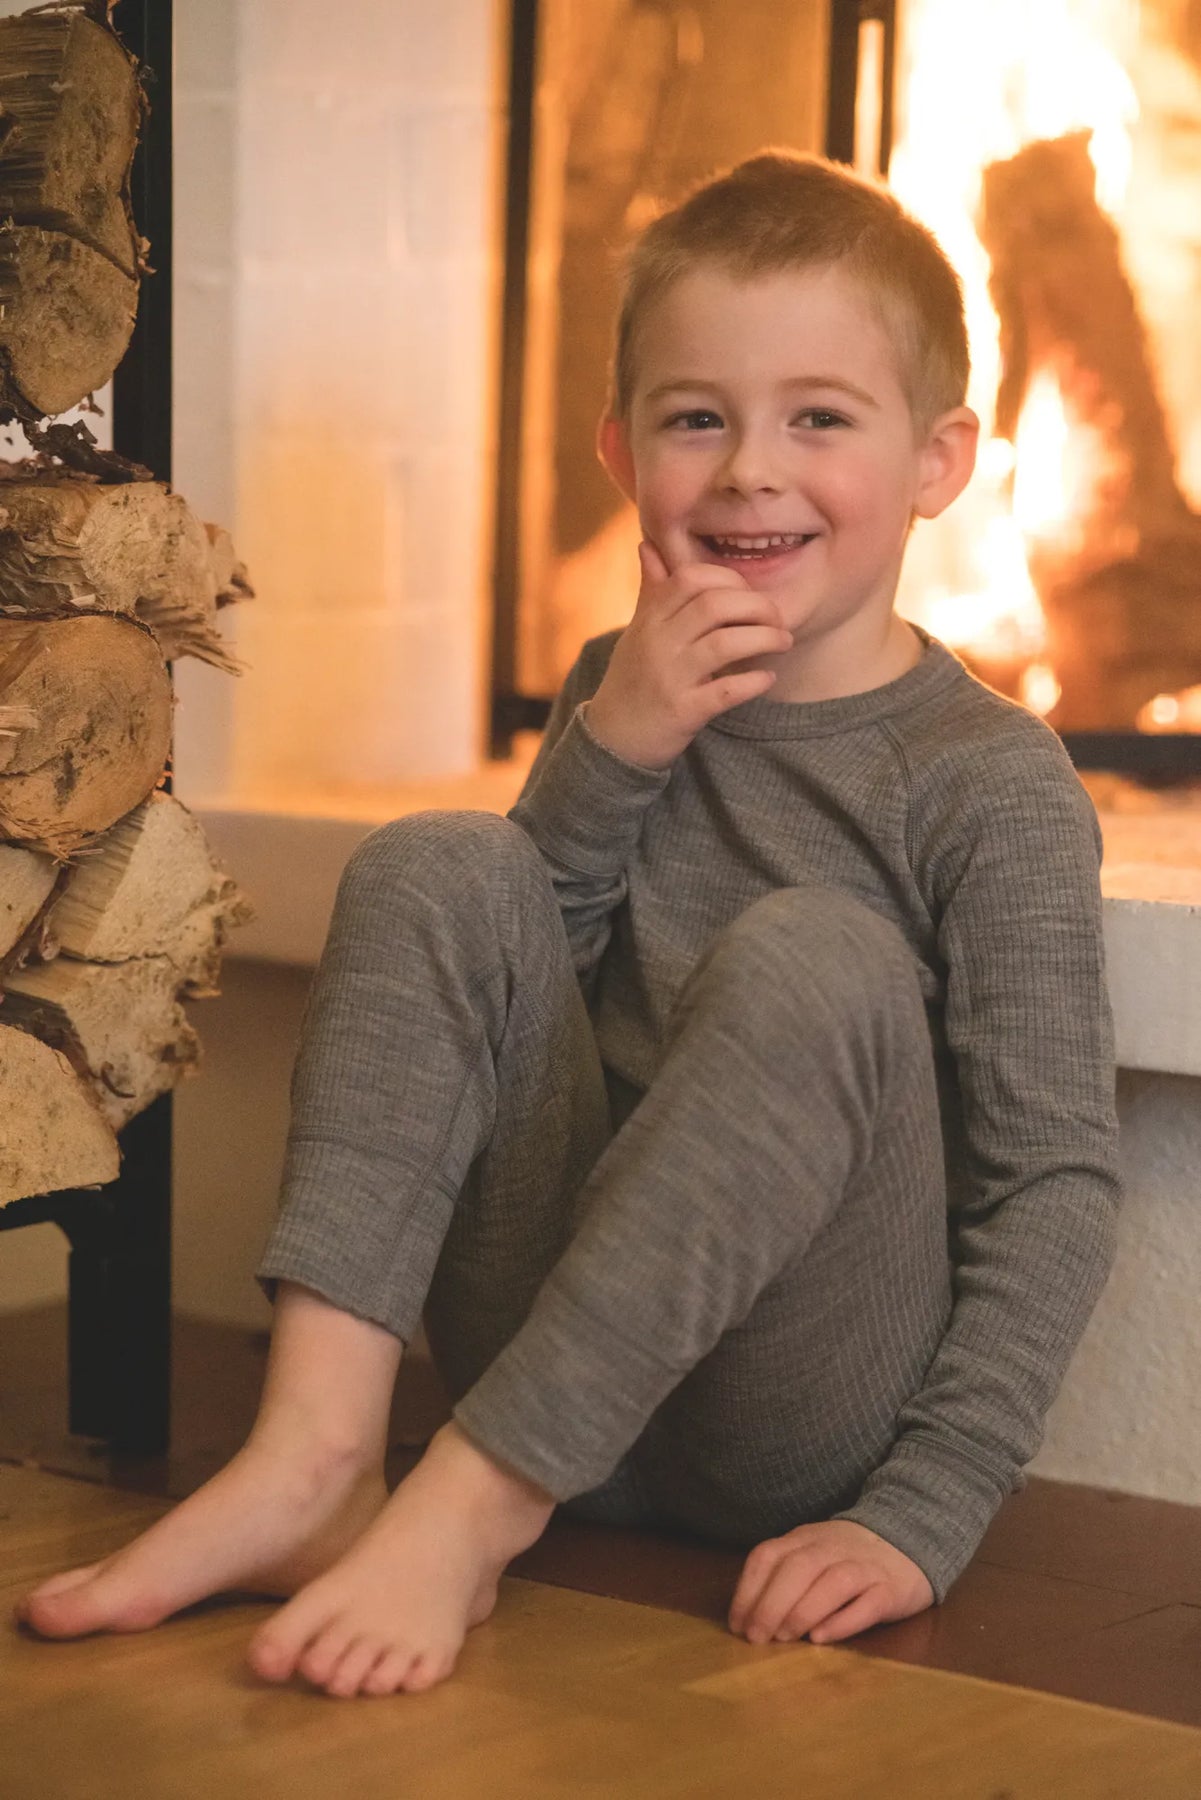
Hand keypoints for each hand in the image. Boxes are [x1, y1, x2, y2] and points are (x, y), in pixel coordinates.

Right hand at [584, 534, 793, 768]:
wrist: (611, 739)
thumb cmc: (631, 680)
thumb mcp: (636, 632)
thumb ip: (651, 591)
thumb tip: (648, 545)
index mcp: (649, 619)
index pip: (691, 578)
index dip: (729, 579)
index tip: (749, 594)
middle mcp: (657, 643)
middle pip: (714, 606)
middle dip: (757, 606)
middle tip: (778, 619)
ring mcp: (669, 678)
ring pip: (726, 644)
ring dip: (764, 639)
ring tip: (783, 642)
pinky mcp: (682, 712)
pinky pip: (726, 690)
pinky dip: (753, 682)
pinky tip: (766, 678)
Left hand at [728, 1519, 933, 1645]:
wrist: (909, 1539)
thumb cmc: (847, 1557)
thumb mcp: (810, 1553)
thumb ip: (782, 1575)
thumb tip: (747, 1617)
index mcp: (805, 1539)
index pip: (768, 1556)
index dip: (748, 1590)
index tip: (736, 1624)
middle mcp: (832, 1548)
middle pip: (798, 1569)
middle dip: (771, 1604)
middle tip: (756, 1638)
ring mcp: (864, 1567)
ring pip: (832, 1583)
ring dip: (803, 1611)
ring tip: (784, 1638)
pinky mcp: (891, 1590)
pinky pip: (868, 1604)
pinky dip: (843, 1621)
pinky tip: (822, 1638)